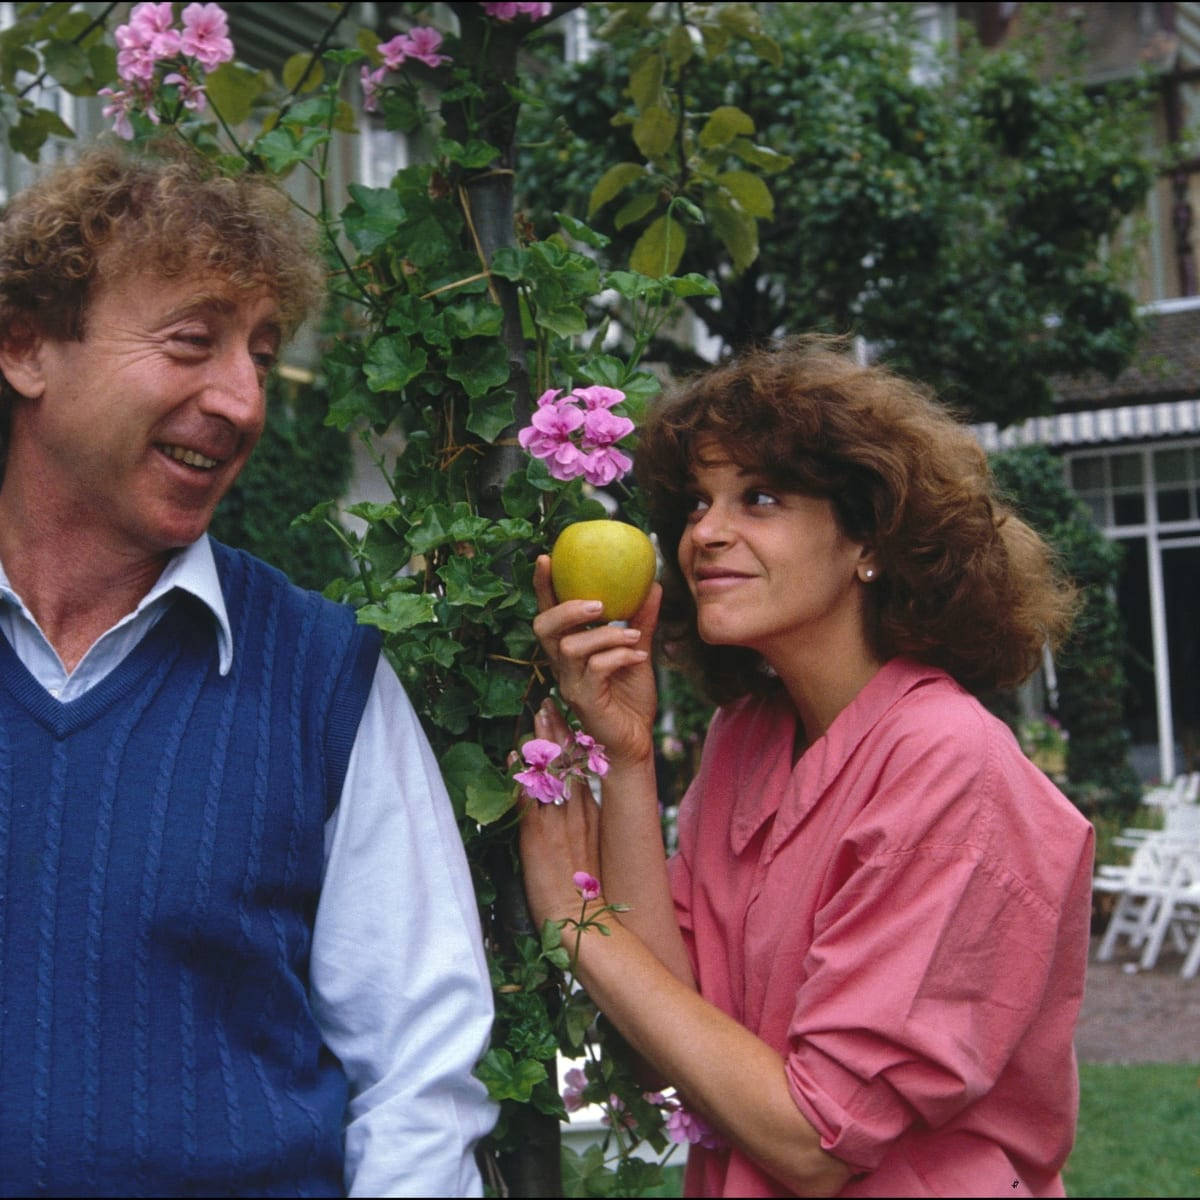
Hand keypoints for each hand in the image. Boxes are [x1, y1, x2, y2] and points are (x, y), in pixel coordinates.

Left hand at [519, 700, 605, 926]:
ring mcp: (556, 822)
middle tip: (550, 704)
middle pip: (570, 763)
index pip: (587, 771)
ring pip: (550, 773)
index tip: (570, 719)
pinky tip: (511, 757)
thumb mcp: (596, 854)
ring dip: (541, 743)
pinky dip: (518, 776)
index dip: (577, 742)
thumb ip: (589, 829)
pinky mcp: (535, 836)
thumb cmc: (590, 898)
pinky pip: (525, 798)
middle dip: (559, 730)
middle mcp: (578, 813)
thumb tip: (585, 814)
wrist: (579, 924)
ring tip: (536, 715)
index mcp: (595, 817)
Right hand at [531, 554, 660, 766]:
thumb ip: (640, 620)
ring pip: (571, 647)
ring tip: (633, 636)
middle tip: (598, 603)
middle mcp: (562, 665)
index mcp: (569, 650)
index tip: (545, 557)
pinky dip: (619, 656)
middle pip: (543, 627)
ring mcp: (570, 684)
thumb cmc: (630, 698)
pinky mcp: (585, 701)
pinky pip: (596, 669)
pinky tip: (639, 657)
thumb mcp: (636, 651)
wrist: (636, 740)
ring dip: (606, 634)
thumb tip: (652, 583)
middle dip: (567, 608)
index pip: (548, 613)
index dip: (542, 586)